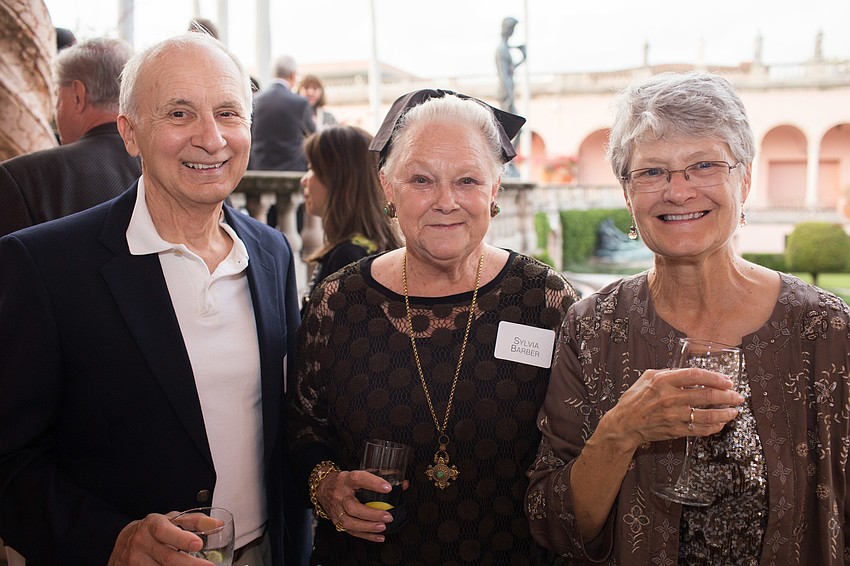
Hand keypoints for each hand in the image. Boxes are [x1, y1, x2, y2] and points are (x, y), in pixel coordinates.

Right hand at [107, 513, 204, 564]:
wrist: (126, 541)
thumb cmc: (154, 529)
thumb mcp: (172, 520)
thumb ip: (195, 521)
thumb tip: (218, 525)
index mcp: (152, 525)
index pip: (164, 531)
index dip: (181, 538)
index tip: (198, 544)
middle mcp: (141, 542)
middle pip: (167, 557)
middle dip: (190, 564)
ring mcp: (136, 560)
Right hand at [316, 469, 396, 542]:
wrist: (323, 487)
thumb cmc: (344, 481)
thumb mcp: (358, 474)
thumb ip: (380, 478)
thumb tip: (403, 484)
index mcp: (346, 479)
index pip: (358, 479)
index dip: (373, 483)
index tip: (388, 487)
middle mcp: (340, 495)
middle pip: (353, 506)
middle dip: (372, 514)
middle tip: (388, 516)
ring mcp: (337, 509)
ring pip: (350, 522)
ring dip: (368, 527)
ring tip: (383, 527)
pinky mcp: (337, 521)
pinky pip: (351, 531)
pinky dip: (366, 536)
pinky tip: (379, 536)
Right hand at [604, 366, 742, 448]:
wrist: (624, 424)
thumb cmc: (634, 400)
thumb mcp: (647, 377)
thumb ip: (669, 373)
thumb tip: (690, 374)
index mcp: (663, 381)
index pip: (696, 375)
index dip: (715, 377)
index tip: (727, 380)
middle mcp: (670, 398)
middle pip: (707, 394)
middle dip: (727, 395)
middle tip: (737, 396)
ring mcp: (674, 415)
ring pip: (707, 414)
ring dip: (725, 412)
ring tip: (734, 411)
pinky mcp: (676, 430)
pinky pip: (700, 429)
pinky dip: (714, 426)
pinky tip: (720, 423)